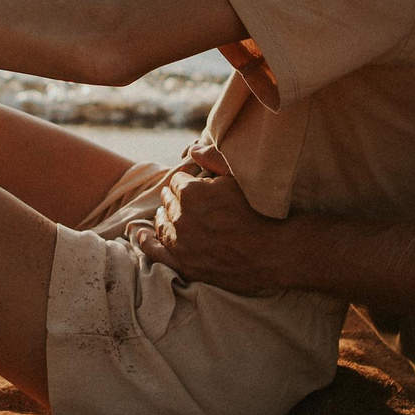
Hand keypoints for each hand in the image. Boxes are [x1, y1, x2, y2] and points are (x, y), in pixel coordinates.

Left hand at [132, 146, 298, 295]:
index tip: (199, 185)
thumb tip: (191, 149)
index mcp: (191, 193)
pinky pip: (155, 252)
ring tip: (171, 214)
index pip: (178, 181)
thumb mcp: (239, 177)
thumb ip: (213, 158)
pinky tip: (139, 233)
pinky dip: (145, 241)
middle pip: (168, 201)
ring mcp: (181, 244)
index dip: (189, 181)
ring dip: (166, 216)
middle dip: (177, 198)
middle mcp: (181, 218)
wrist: (275, 252)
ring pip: (162, 223)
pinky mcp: (185, 265)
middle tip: (192, 201)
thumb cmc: (261, 212)